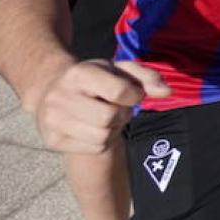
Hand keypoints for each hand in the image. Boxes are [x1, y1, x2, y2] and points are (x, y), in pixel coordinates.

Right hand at [31, 59, 168, 154]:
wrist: (54, 91)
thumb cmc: (96, 79)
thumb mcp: (121, 70)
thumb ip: (147, 77)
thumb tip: (167, 92)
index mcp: (79, 73)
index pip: (118, 91)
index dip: (133, 95)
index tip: (130, 93)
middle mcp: (60, 96)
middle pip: (109, 117)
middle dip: (121, 114)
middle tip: (116, 107)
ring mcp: (53, 120)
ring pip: (102, 136)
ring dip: (112, 129)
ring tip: (105, 117)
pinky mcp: (53, 140)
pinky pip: (94, 148)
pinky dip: (102, 141)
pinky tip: (94, 128)